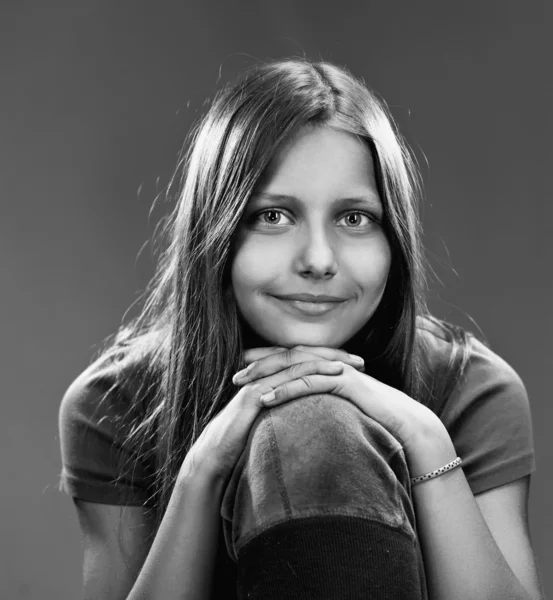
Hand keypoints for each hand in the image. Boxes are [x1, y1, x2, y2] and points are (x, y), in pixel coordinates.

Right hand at [180, 346, 364, 482]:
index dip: (329, 361)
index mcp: (270, 379)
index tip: (355, 366)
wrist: (215, 456)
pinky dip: (308, 374)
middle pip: (303, 355)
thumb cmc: (243, 442)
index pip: (303, 362)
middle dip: (333, 355)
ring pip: (296, 362)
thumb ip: (288, 415)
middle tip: (360, 360)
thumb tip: (311, 421)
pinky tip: (328, 376)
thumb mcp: (271, 424)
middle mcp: (265, 375)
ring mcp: (259, 381)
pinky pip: (285, 378)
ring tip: (350, 365)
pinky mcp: (254, 393)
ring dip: (325, 361)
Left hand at [234, 344, 439, 453]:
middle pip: (288, 357)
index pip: (291, 358)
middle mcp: (331, 362)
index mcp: (329, 366)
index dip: (266, 359)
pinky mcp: (345, 382)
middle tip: (235, 375)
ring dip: (266, 375)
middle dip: (259, 364)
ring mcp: (338, 369)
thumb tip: (302, 411)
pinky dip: (285, 390)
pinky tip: (266, 400)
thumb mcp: (342, 407)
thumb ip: (322, 402)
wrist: (406, 423)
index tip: (242, 367)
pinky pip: (309, 383)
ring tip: (242, 386)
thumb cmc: (374, 417)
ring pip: (294, 366)